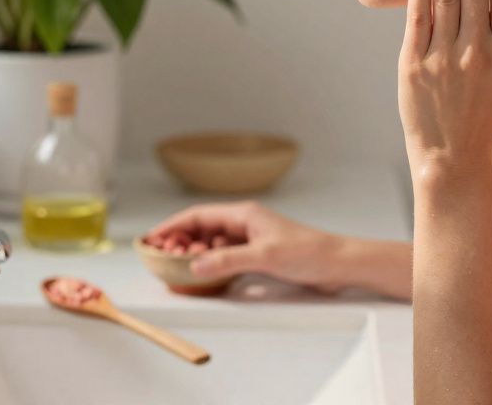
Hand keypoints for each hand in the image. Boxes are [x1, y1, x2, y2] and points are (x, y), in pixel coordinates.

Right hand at [146, 201, 345, 292]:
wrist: (339, 264)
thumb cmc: (310, 252)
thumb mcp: (265, 257)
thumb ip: (228, 260)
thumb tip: (195, 265)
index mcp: (244, 214)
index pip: (198, 215)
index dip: (172, 226)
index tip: (153, 238)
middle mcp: (245, 224)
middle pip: (202, 229)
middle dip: (179, 242)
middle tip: (161, 257)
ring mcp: (251, 240)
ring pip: (212, 244)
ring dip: (195, 255)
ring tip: (177, 268)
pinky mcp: (258, 256)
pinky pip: (225, 257)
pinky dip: (211, 265)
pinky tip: (204, 276)